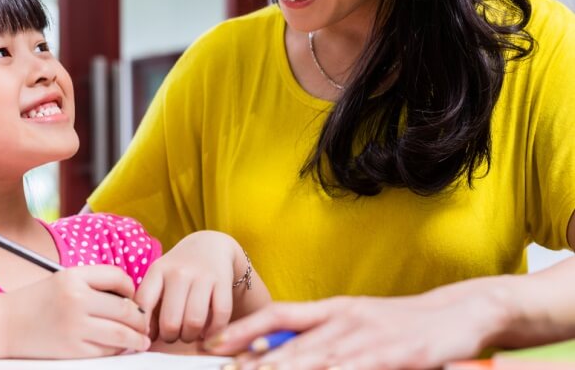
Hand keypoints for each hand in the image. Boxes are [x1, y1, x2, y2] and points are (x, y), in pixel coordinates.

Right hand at [4, 264, 150, 358]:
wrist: (4, 325)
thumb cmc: (38, 301)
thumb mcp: (64, 279)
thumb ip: (94, 282)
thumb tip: (130, 296)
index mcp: (74, 277)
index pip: (118, 277)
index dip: (131, 288)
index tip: (133, 298)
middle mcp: (76, 300)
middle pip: (126, 309)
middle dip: (140, 318)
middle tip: (145, 323)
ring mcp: (75, 327)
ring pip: (121, 334)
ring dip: (137, 338)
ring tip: (142, 340)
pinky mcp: (72, 351)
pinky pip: (105, 351)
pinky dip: (118, 350)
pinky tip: (121, 348)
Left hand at [135, 230, 240, 343]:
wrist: (210, 245)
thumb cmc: (179, 271)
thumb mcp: (159, 278)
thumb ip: (149, 304)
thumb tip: (145, 337)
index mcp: (158, 270)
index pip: (143, 304)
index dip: (143, 327)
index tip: (147, 336)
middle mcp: (179, 272)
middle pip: (170, 322)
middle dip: (170, 337)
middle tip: (173, 335)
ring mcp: (202, 275)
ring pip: (194, 322)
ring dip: (190, 337)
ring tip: (189, 334)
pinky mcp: (223, 281)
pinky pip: (220, 316)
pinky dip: (214, 331)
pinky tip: (207, 331)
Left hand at [206, 280, 508, 369]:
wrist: (459, 311)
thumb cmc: (401, 323)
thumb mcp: (358, 323)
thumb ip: (323, 336)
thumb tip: (279, 353)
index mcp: (334, 309)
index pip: (279, 315)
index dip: (244, 329)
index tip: (214, 343)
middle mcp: (344, 318)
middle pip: (291, 341)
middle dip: (252, 360)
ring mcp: (369, 336)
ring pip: (318, 357)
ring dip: (284, 369)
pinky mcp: (397, 354)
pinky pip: (359, 368)